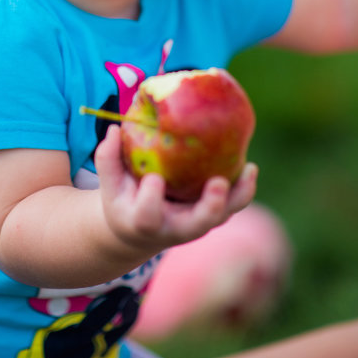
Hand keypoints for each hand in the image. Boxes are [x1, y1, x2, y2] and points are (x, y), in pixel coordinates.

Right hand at [95, 124, 257, 253]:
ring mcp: (196, 223)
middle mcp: (175, 229)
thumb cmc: (123, 199)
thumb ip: (108, 157)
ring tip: (249, 170)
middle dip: (210, 207)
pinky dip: (243, 188)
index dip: (151, 199)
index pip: (148, 216)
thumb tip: (115, 128)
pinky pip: (232, 205)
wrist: (139, 229)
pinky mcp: (212, 215)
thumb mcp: (110, 183)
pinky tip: (249, 167)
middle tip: (218, 183)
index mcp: (144, 223)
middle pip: (197, 226)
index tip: (154, 178)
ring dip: (237, 196)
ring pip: (221, 215)